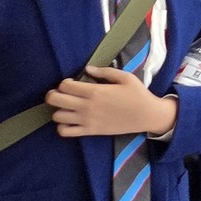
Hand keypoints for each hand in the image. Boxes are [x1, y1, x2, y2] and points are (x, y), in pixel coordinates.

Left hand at [48, 68, 176, 137]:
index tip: (72, 83)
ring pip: (57, 116)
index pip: (65, 85)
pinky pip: (65, 132)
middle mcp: (87, 106)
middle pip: (55, 100)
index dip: (64, 82)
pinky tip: (70, 120)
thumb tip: (87, 69)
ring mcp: (87, 120)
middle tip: (62, 94)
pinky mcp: (90, 131)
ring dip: (58, 110)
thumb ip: (105, 71)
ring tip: (67, 107)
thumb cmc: (137, 94)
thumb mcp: (125, 77)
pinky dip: (62, 126)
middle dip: (53, 95)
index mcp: (95, 91)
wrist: (147, 115)